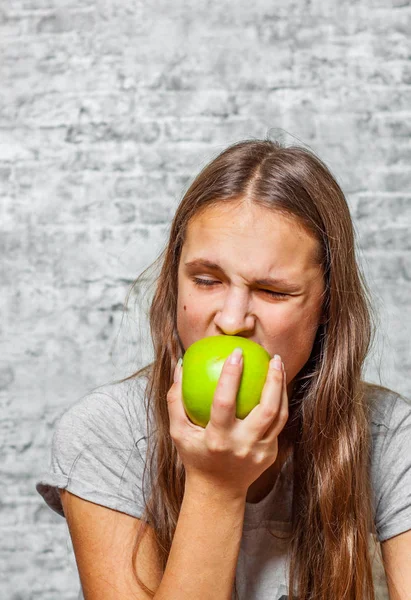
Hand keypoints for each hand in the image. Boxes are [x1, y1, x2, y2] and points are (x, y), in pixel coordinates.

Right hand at [166, 350, 288, 498]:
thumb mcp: (178, 431)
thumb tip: (181, 365)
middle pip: (267, 410)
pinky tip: (277, 384)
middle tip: (273, 356)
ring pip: (279, 415)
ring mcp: (260, 452)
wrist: (217, 491)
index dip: (231, 376)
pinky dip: (280, 402)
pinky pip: (279, 424)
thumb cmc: (195, 455)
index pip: (225, 403)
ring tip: (278, 365)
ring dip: (281, 387)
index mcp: (217, 440)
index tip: (236, 353)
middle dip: (273, 380)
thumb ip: (176, 399)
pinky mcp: (270, 454)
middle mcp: (242, 446)